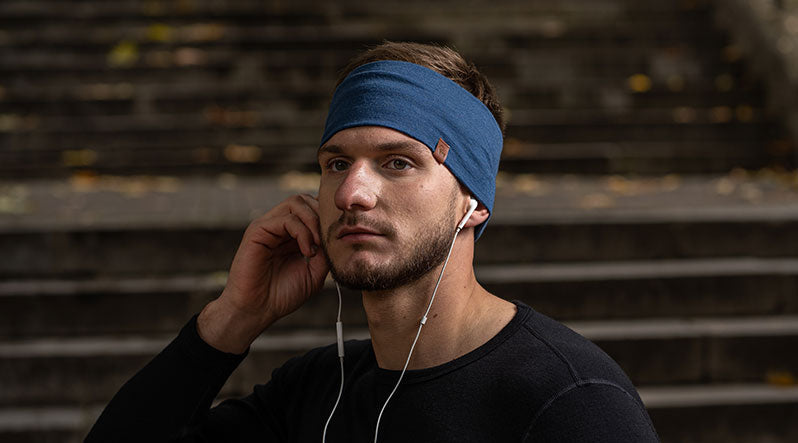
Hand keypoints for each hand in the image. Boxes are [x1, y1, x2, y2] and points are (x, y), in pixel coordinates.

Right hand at [198, 194, 328, 352]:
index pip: (312, 209)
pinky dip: (302, 231)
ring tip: (318, 246)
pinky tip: (308, 251)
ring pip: (296, 203)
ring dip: (314, 221)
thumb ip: (325, 252)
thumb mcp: (314, 272)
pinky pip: (285, 219)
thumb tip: (336, 234)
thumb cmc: (282, 295)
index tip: (339, 237)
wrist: (256, 310)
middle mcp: (279, 226)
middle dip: (322, 215)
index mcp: (291, 234)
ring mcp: (267, 226)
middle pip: (305, 199)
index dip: (327, 217)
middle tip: (328, 239)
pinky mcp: (257, 230)